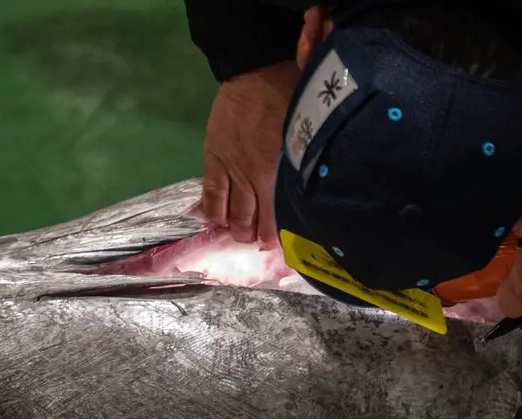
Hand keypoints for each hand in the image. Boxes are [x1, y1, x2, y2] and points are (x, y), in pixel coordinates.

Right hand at [201, 61, 299, 250]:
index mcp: (280, 171)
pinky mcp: (214, 160)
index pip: (277, 215)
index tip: (279, 244)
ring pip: (231, 213)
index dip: (276, 235)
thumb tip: (310, 187)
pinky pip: (211, 195)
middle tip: (258, 241)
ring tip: (239, 234)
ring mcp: (232, 169)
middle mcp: (255, 177)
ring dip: (235, 228)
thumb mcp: (306, 132)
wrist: (257, 71)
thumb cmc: (291, 96)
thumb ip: (305, 161)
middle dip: (255, 236)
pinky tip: (216, 222)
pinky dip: (213, 212)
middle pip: (252, 220)